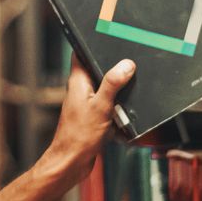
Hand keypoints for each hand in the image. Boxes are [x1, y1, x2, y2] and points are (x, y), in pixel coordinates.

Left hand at [44, 54, 135, 186]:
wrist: (72, 162)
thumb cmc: (78, 137)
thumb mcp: (101, 106)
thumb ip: (113, 84)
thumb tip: (125, 65)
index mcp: (78, 81)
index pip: (81, 53)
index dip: (93, 44)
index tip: (110, 37)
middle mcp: (81, 89)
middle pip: (99, 71)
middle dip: (115, 72)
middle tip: (129, 72)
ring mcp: (87, 103)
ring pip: (107, 90)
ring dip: (119, 95)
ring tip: (126, 102)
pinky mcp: (94, 116)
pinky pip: (110, 107)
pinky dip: (118, 112)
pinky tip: (123, 119)